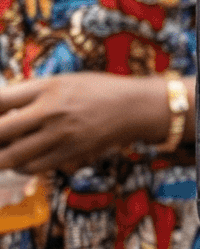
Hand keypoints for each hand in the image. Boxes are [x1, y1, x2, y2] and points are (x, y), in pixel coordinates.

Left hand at [0, 73, 170, 173]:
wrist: (136, 107)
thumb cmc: (98, 91)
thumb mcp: (64, 80)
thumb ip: (32, 93)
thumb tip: (0, 107)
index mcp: (47, 87)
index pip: (0, 100)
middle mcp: (51, 111)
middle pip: (0, 131)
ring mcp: (61, 134)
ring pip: (12, 156)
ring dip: (1, 157)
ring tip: (4, 151)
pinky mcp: (70, 153)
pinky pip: (33, 167)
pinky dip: (20, 167)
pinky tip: (21, 161)